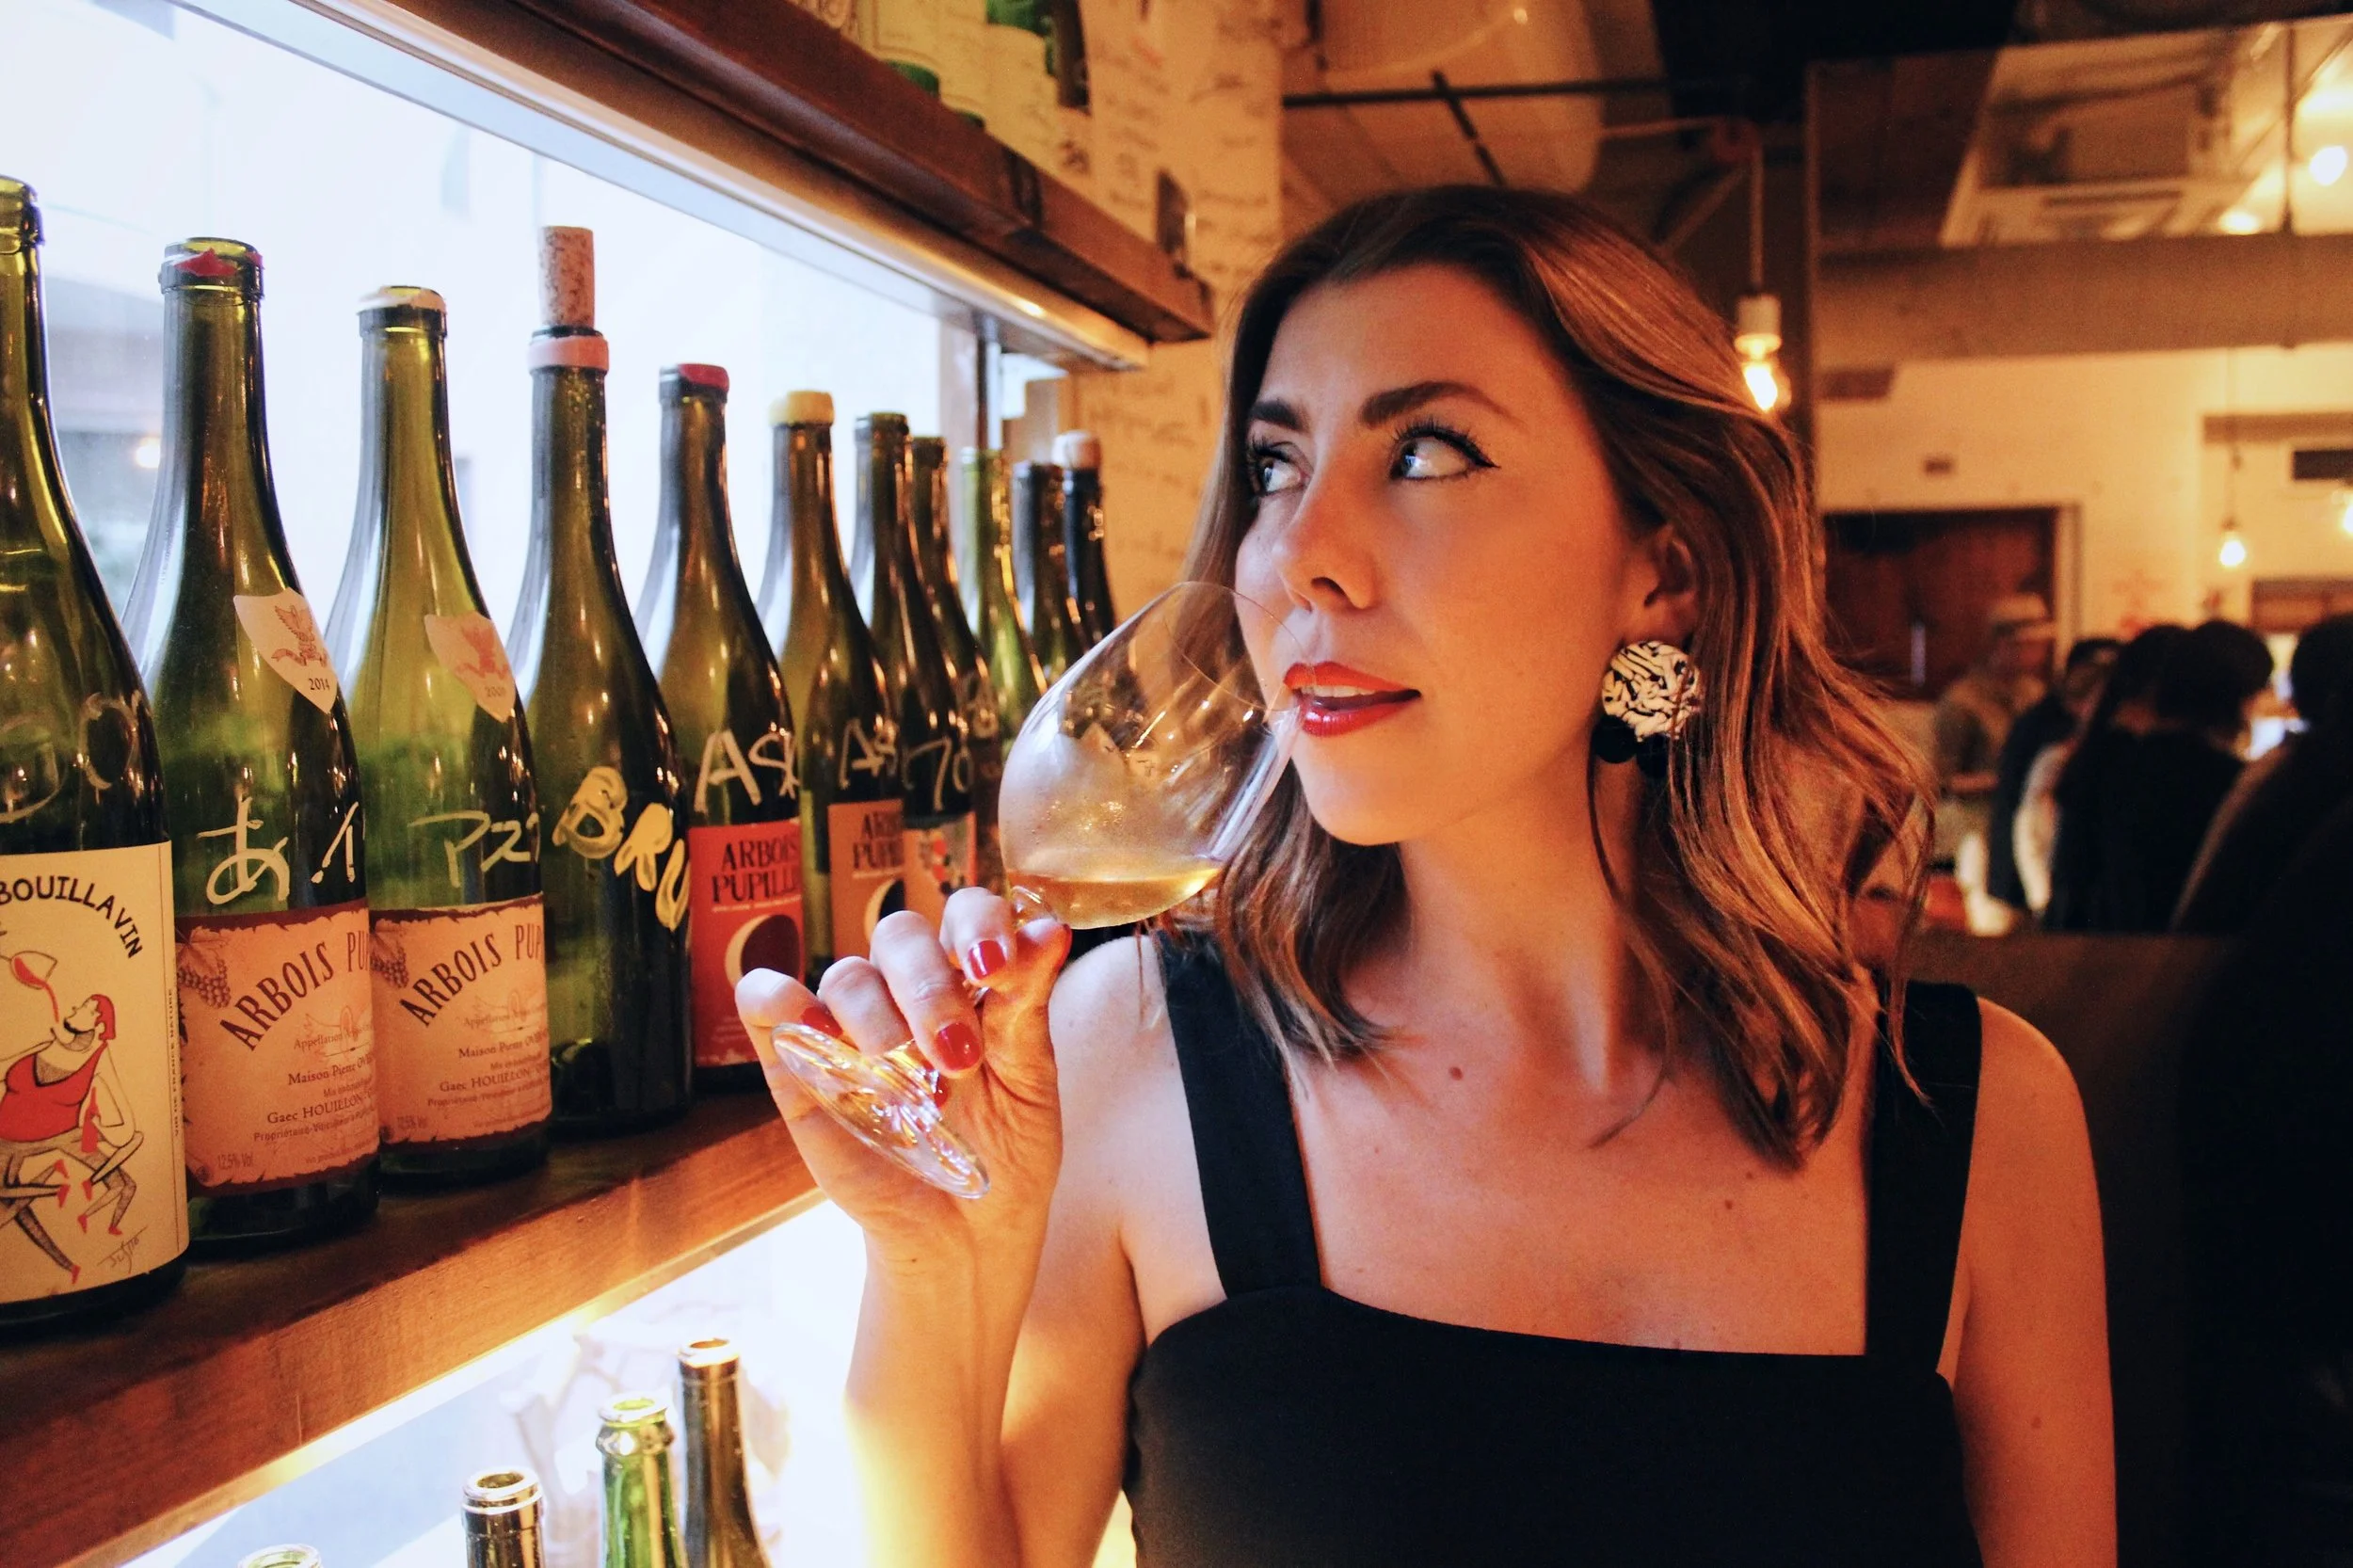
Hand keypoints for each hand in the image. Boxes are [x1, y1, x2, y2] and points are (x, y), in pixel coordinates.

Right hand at [736, 890, 1070, 1264]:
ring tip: (911, 1085)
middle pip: (901, 936)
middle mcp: (907, 990)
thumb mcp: (1031, 1081)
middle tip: (957, 1055)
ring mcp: (850, 1025)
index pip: (966, 913)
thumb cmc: (1008, 1149)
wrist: (967, 1236)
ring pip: (848, 976)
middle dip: (929, 987)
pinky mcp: (800, 1064)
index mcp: (971, 979)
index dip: (979, 924)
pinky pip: (766, 1002)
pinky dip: (777, 998)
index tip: (995, 967)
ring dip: (878, 1020)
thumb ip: (1028, 1005)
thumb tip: (1051, 930)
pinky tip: (811, 1028)